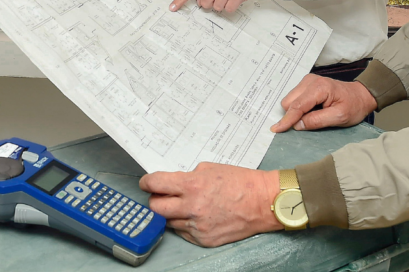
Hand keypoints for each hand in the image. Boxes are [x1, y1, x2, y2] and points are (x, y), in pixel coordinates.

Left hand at [140, 163, 281, 246]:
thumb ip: (188, 176)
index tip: (146, 183)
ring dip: (171, 214)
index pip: (156, 184)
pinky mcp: (204, 239)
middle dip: (154, 200)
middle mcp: (192, 207)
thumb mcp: (210, 168)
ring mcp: (197, 226)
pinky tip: (195, 215)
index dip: (147, 182)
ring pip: (169, 222)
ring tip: (183, 205)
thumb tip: (173, 183)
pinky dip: (185, 224)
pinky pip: (184, 232)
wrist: (262, 202)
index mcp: (192, 185)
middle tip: (160, 196)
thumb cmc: (240, 181)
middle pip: (155, 208)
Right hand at [271, 74, 377, 132]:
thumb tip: (297, 125)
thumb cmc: (353, 106)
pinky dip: (299, 107)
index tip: (276, 129)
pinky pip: (295, 98)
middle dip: (292, 115)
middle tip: (307, 124)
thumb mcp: (339, 117)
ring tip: (314, 115)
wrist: (361, 95)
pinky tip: (312, 110)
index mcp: (320, 88)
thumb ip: (317, 121)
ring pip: (290, 99)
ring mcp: (308, 81)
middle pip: (289, 101)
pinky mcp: (307, 84)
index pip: (298, 105)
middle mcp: (310, 81)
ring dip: (296, 111)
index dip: (287, 119)